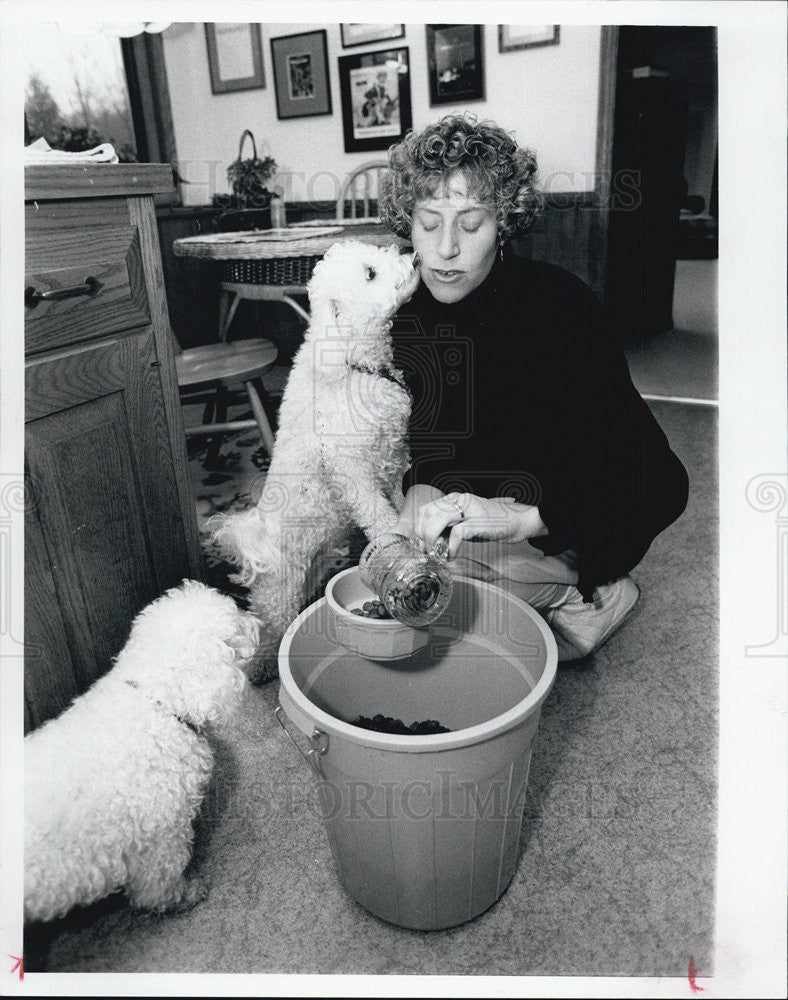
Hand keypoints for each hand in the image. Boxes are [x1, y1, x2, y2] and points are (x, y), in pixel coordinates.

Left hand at [414, 492, 545, 559]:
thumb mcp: (466, 521)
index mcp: (455, 498)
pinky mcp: (478, 522)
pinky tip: (452, 556)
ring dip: (432, 540)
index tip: (419, 542)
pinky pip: (457, 534)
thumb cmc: (491, 523)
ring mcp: (469, 510)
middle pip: (428, 513)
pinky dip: (451, 548)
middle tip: (425, 550)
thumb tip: (431, 542)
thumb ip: (449, 527)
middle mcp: (460, 500)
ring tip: (436, 553)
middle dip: (421, 534)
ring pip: (438, 520)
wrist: (518, 521)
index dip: (418, 527)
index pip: (425, 508)